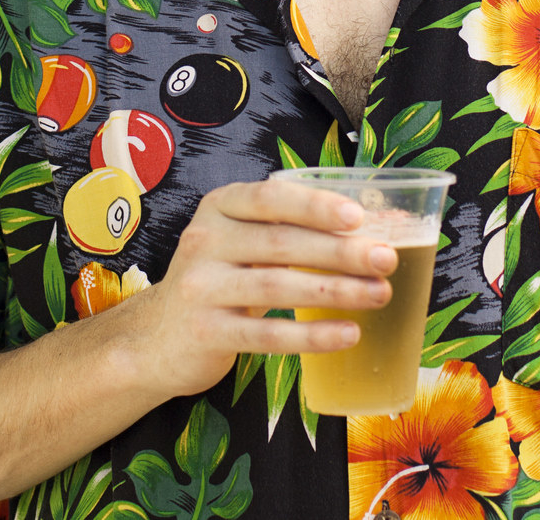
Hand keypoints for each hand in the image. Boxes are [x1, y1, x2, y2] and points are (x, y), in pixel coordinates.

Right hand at [120, 178, 396, 399]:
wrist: (154, 339)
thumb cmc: (218, 281)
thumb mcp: (239, 243)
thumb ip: (289, 231)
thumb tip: (374, 227)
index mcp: (219, 208)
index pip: (270, 198)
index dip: (315, 206)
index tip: (357, 217)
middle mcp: (205, 241)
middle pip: (282, 243)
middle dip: (341, 251)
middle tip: (385, 259)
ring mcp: (201, 288)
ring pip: (278, 286)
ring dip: (336, 290)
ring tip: (378, 294)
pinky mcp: (206, 333)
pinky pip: (267, 334)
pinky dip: (312, 335)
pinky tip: (347, 334)